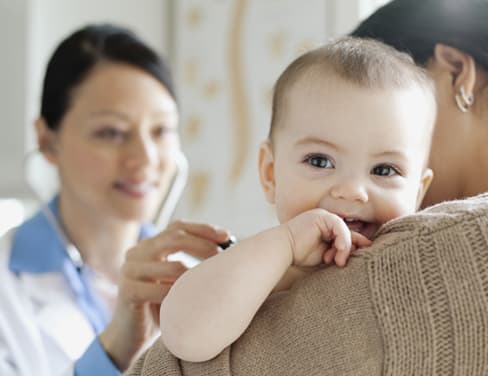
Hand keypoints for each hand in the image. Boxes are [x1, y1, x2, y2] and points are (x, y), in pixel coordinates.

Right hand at [99, 220, 229, 370]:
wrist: (131, 336)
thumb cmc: (160, 305)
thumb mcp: (174, 277)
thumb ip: (188, 259)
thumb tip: (225, 243)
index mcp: (147, 245)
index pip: (177, 227)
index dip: (203, 229)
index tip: (226, 236)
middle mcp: (135, 253)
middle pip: (174, 238)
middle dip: (203, 246)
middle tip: (222, 258)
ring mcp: (129, 271)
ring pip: (172, 265)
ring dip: (195, 275)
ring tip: (210, 283)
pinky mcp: (128, 291)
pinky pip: (162, 290)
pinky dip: (180, 294)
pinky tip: (190, 301)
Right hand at [283, 209, 370, 267]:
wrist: (282, 251)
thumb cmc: (299, 256)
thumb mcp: (324, 255)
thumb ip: (337, 252)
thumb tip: (356, 251)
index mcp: (325, 230)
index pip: (345, 237)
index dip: (353, 247)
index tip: (361, 258)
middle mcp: (325, 222)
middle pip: (347, 233)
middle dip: (348, 249)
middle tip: (342, 263)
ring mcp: (323, 217)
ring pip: (344, 230)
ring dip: (344, 247)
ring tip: (339, 261)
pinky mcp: (321, 217)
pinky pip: (339, 226)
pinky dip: (343, 238)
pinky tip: (340, 249)